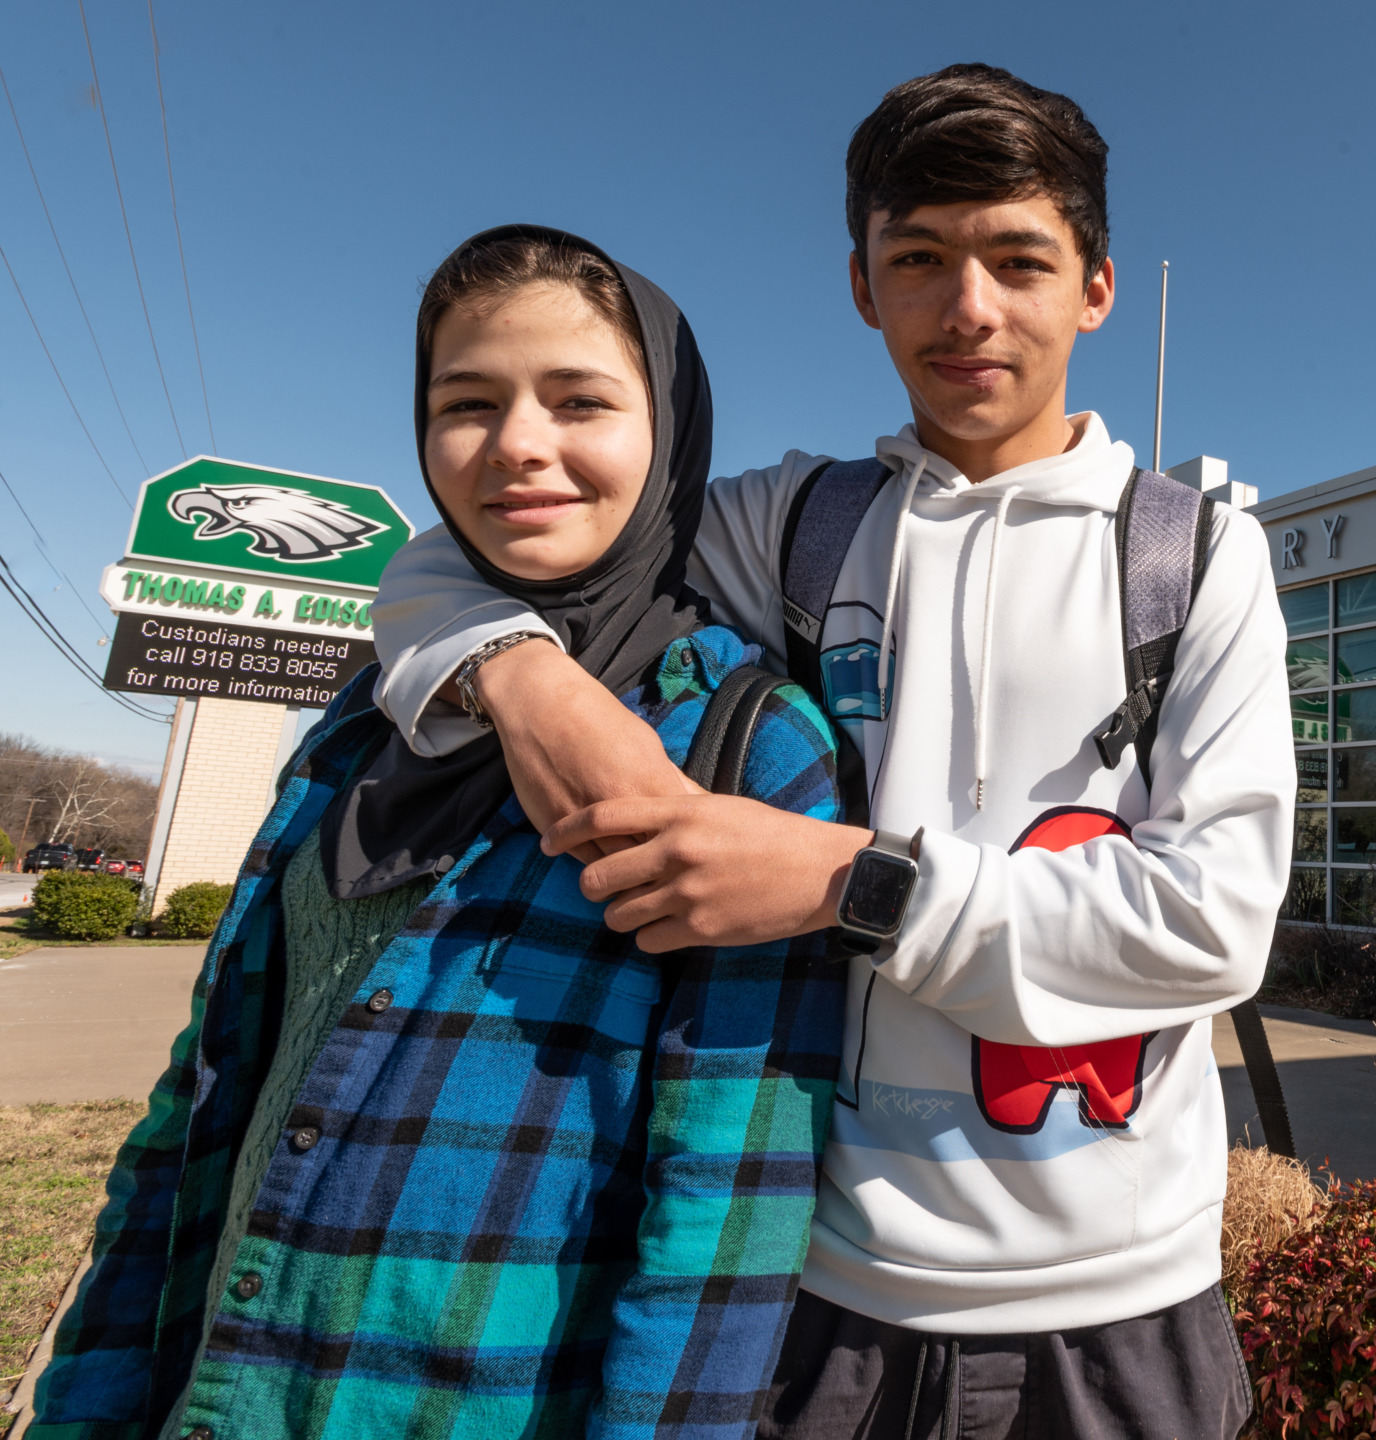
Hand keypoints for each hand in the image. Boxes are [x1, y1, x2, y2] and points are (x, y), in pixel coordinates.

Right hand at [441, 639, 700, 860]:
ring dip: (630, 881)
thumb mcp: (647, 744)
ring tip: (643, 887)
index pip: (682, 835)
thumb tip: (704, 806)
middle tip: (670, 881)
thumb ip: (673, 781)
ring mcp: (585, 820)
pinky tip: (611, 873)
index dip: (690, 852)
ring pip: (617, 871)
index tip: (694, 859)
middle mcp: (620, 805)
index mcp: (651, 783)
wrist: (540, 705)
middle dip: (663, 874)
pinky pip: (585, 862)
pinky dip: (600, 870)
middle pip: (651, 861)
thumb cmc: (600, 719)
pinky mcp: (556, 828)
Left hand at [542, 794, 873, 951]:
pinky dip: (649, 936)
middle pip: (599, 875)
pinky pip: (648, 940)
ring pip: (619, 914)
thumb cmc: (772, 834)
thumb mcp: (719, 807)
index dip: (566, 829)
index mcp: (680, 812)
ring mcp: (688, 892)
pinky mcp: (702, 928)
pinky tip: (664, 927)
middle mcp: (677, 850)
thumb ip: (675, 814)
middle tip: (598, 889)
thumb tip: (632, 822)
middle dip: (591, 886)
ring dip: (620, 914)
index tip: (548, 840)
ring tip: (634, 909)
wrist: (819, 872)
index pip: (602, 816)